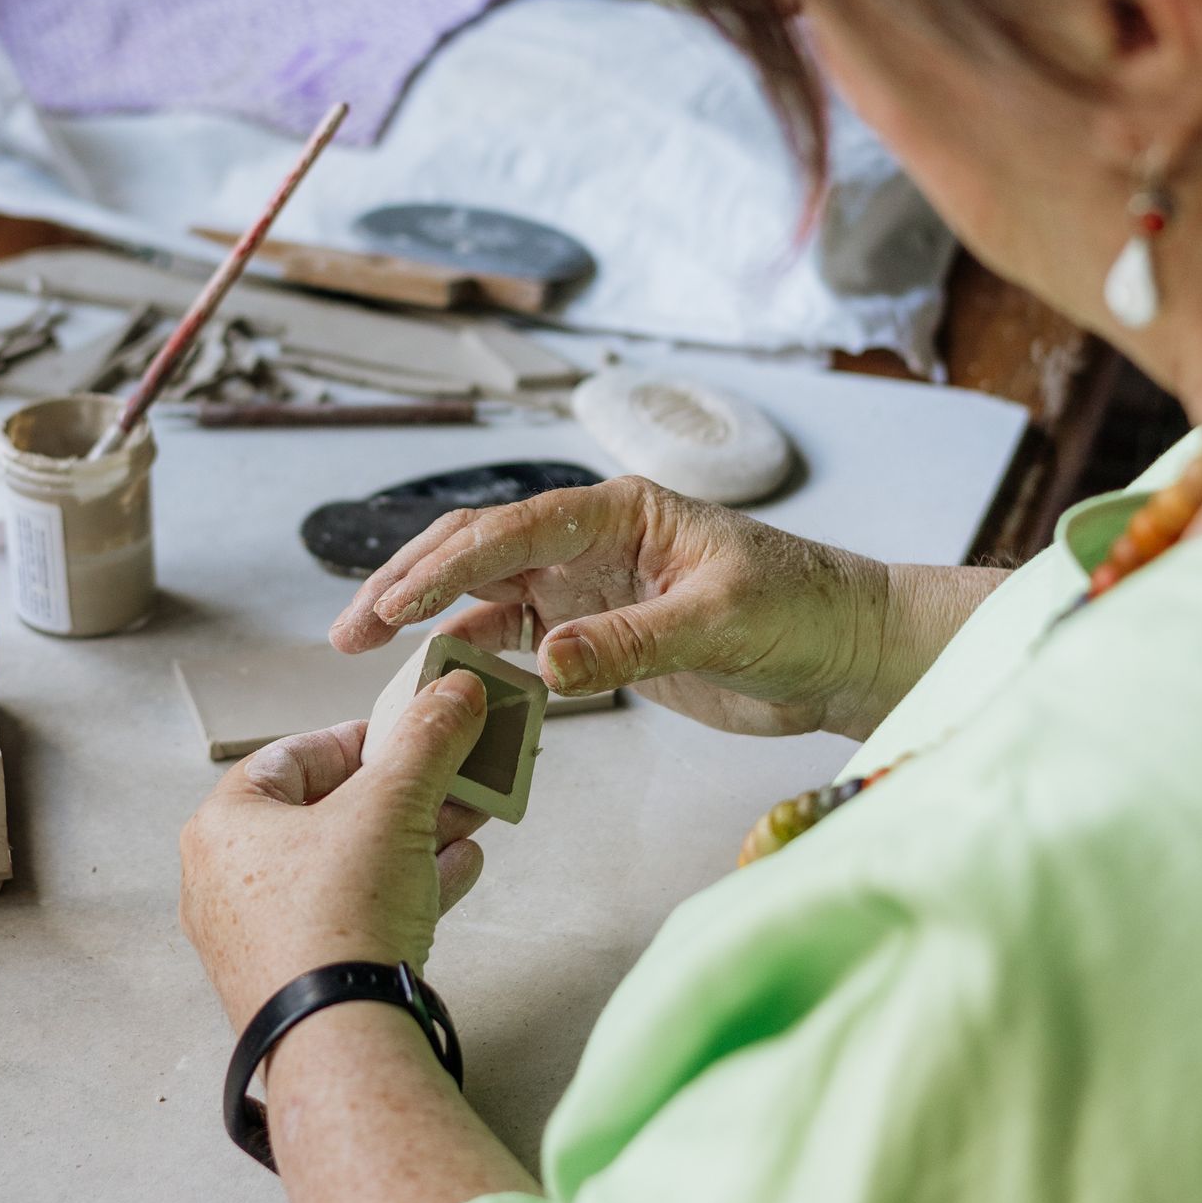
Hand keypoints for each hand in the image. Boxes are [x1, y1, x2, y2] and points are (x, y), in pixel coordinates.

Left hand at [180, 672, 490, 1033]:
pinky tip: (456, 871)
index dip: (364, 736)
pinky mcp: (298, 978)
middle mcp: (228, 879)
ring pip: (347, 866)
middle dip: (405, 792)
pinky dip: (403, 889)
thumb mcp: (394, 803)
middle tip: (456, 775)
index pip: (296, 754)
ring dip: (414, 839)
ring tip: (470, 821)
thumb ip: (429, 738)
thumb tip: (456, 690)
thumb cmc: (338, 918)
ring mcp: (261, 935)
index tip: (414, 730)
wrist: (340, 1039)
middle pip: (329, 812)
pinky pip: (353, 916)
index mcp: (225, 823)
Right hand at [330, 477, 889, 737]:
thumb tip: (545, 662)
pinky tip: (443, 689)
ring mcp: (593, 589)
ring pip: (491, 600)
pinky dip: (480, 665)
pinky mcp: (603, 637)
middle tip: (352, 629)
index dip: (446, 566)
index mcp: (622, 513)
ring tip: (374, 661)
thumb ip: (631, 642)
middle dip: (411, 585)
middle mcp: (596, 542)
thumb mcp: (721, 621)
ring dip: (435, 627)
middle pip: (482, 553)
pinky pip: (523, 645)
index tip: (394, 602)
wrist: (849, 652)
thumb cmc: (804, 609)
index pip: (514, 530)